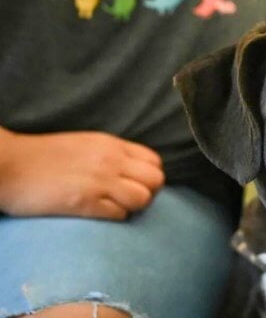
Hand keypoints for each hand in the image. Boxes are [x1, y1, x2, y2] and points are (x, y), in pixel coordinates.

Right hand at [0, 130, 164, 219]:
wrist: (8, 165)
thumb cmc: (45, 157)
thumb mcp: (86, 145)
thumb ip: (113, 155)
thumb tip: (135, 172)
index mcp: (112, 144)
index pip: (155, 162)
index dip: (149, 177)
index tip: (135, 184)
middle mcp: (111, 160)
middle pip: (156, 181)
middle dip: (148, 193)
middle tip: (128, 199)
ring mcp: (100, 181)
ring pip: (143, 199)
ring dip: (132, 207)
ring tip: (112, 206)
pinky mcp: (85, 202)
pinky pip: (120, 214)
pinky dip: (114, 216)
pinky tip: (97, 212)